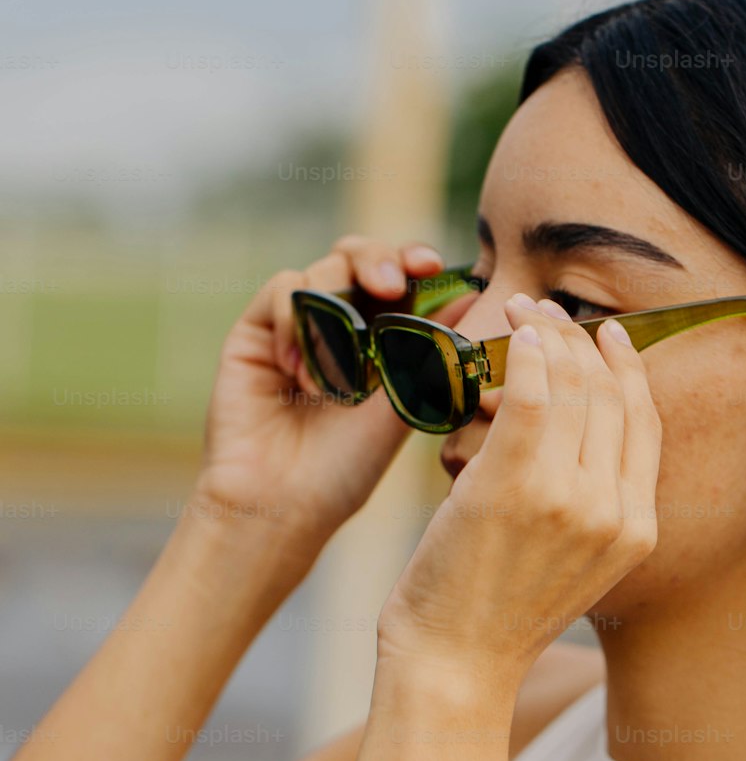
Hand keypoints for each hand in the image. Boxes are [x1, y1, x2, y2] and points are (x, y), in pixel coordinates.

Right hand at [195, 236, 471, 562]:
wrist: (284, 504)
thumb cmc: (346, 468)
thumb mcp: (402, 403)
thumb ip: (429, 348)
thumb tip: (475, 295)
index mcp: (380, 336)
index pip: (400, 277)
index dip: (414, 260)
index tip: (431, 265)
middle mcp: (338, 323)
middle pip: (359, 257)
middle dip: (379, 260)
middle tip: (392, 285)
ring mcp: (295, 325)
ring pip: (322, 269)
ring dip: (336, 310)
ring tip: (336, 375)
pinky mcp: (255, 331)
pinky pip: (281, 290)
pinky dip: (296, 319)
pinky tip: (299, 371)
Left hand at [376, 295, 662, 690]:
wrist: (455, 666)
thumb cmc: (494, 615)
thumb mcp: (569, 564)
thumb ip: (587, 506)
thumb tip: (570, 437)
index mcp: (637, 530)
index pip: (645, 425)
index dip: (628, 370)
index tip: (607, 335)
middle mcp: (615, 511)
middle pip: (612, 397)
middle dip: (582, 340)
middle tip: (547, 310)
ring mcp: (570, 498)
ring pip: (575, 388)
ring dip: (549, 335)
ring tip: (522, 311)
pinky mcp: (516, 486)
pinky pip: (535, 395)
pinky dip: (528, 355)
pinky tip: (513, 335)